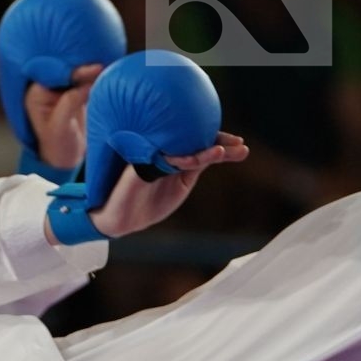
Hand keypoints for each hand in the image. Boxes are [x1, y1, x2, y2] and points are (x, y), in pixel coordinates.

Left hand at [22, 63, 103, 169]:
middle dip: (85, 67)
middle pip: (68, 71)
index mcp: (38, 93)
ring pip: (79, 76)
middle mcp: (49, 89)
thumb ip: (71, 102)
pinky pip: (87, 83)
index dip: (75, 70)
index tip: (94, 68)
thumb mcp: (61, 126)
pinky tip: (108, 77)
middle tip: (104, 66)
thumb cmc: (57, 147)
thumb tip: (87, 84)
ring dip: (93, 73)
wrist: (66, 160)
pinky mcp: (77, 95)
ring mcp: (64, 91)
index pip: (57, 74)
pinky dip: (97, 80)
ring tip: (108, 69)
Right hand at [86, 132, 249, 236]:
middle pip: (194, 142)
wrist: (119, 219)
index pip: (200, 146)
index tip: (241, 146)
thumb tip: (220, 151)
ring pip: (183, 149)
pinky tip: (202, 158)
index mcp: (175, 158)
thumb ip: (194, 168)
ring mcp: (152, 156)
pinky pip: (166, 159)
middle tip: (239, 144)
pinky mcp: (141, 164)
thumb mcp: (180, 186)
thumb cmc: (148, 204)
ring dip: (205, 151)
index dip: (220, 143)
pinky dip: (185, 159)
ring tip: (224, 152)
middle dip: (219, 143)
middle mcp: (164, 153)